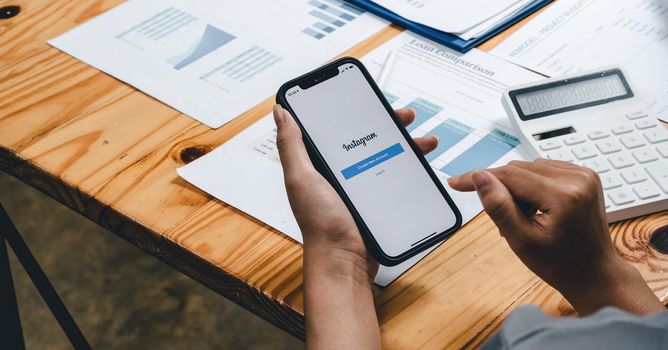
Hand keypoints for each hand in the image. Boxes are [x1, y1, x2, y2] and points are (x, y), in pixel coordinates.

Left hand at [273, 105, 437, 280]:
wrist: (345, 260)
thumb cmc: (320, 224)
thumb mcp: (302, 179)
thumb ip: (292, 147)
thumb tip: (281, 112)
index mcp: (320, 164)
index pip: (337, 128)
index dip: (352, 109)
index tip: (367, 96)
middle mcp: (341, 172)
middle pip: (367, 138)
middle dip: (388, 123)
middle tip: (405, 115)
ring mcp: (361, 186)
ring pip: (387, 155)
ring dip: (406, 144)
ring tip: (424, 140)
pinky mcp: (377, 199)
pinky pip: (396, 177)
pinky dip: (410, 168)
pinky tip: (422, 163)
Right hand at [448, 159, 663, 314]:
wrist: (594, 273)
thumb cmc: (561, 264)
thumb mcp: (521, 240)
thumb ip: (498, 206)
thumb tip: (479, 177)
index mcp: (564, 195)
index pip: (509, 175)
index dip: (479, 178)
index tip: (457, 182)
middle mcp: (577, 178)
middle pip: (519, 169)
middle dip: (503, 189)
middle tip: (503, 220)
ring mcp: (584, 175)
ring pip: (529, 168)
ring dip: (517, 188)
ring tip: (524, 218)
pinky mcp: (585, 175)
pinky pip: (545, 170)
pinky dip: (532, 185)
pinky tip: (536, 208)